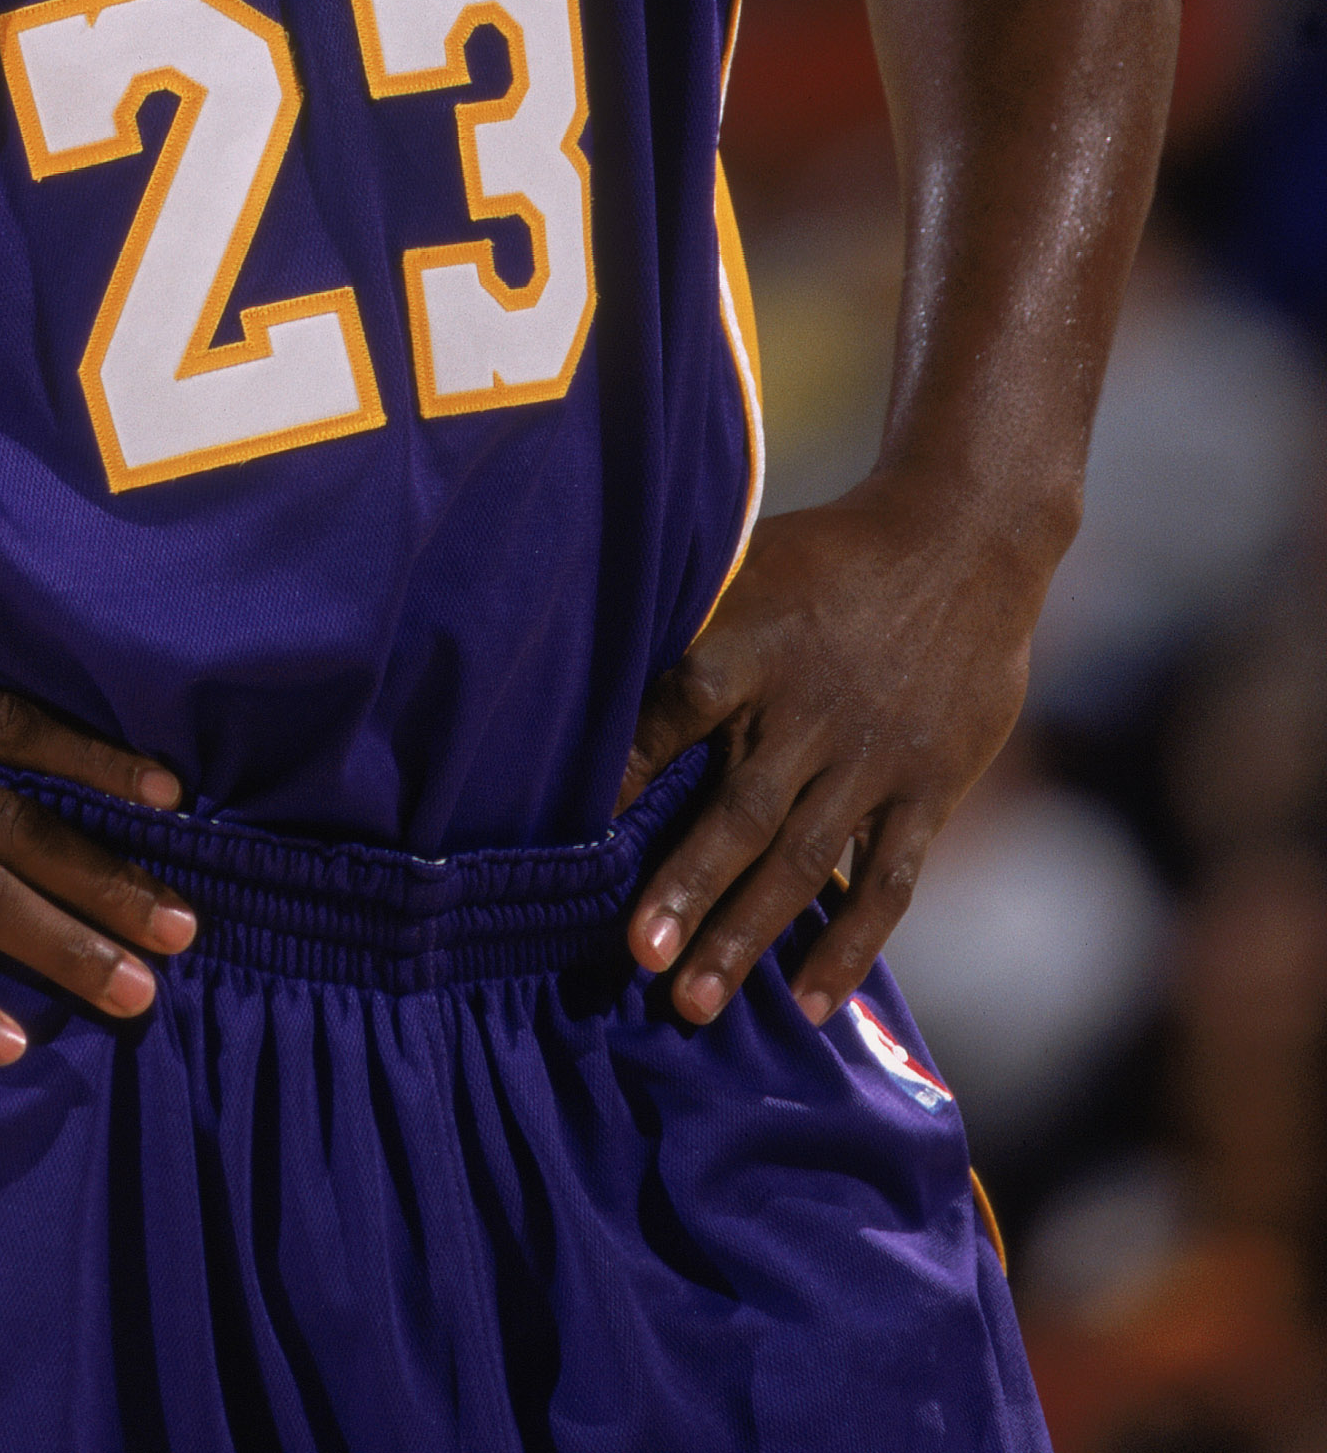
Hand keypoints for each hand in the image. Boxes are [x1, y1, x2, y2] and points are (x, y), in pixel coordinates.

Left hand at [615, 471, 1047, 1028]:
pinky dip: (850, 943)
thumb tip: (593, 663)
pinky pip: (887, 879)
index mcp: (756, 643)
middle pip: (739, 810)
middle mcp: (812, 708)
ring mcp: (875, 755)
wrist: (965, 539)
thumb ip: (689, 622)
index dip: (626, 767)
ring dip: (747, 934)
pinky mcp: (930, 786)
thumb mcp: (753, 562)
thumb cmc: (833, 558)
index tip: (576, 835)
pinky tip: (809, 1002)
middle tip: (634, 957)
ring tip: (692, 1002)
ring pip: (803, 861)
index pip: (678, 708)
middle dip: (685, 887)